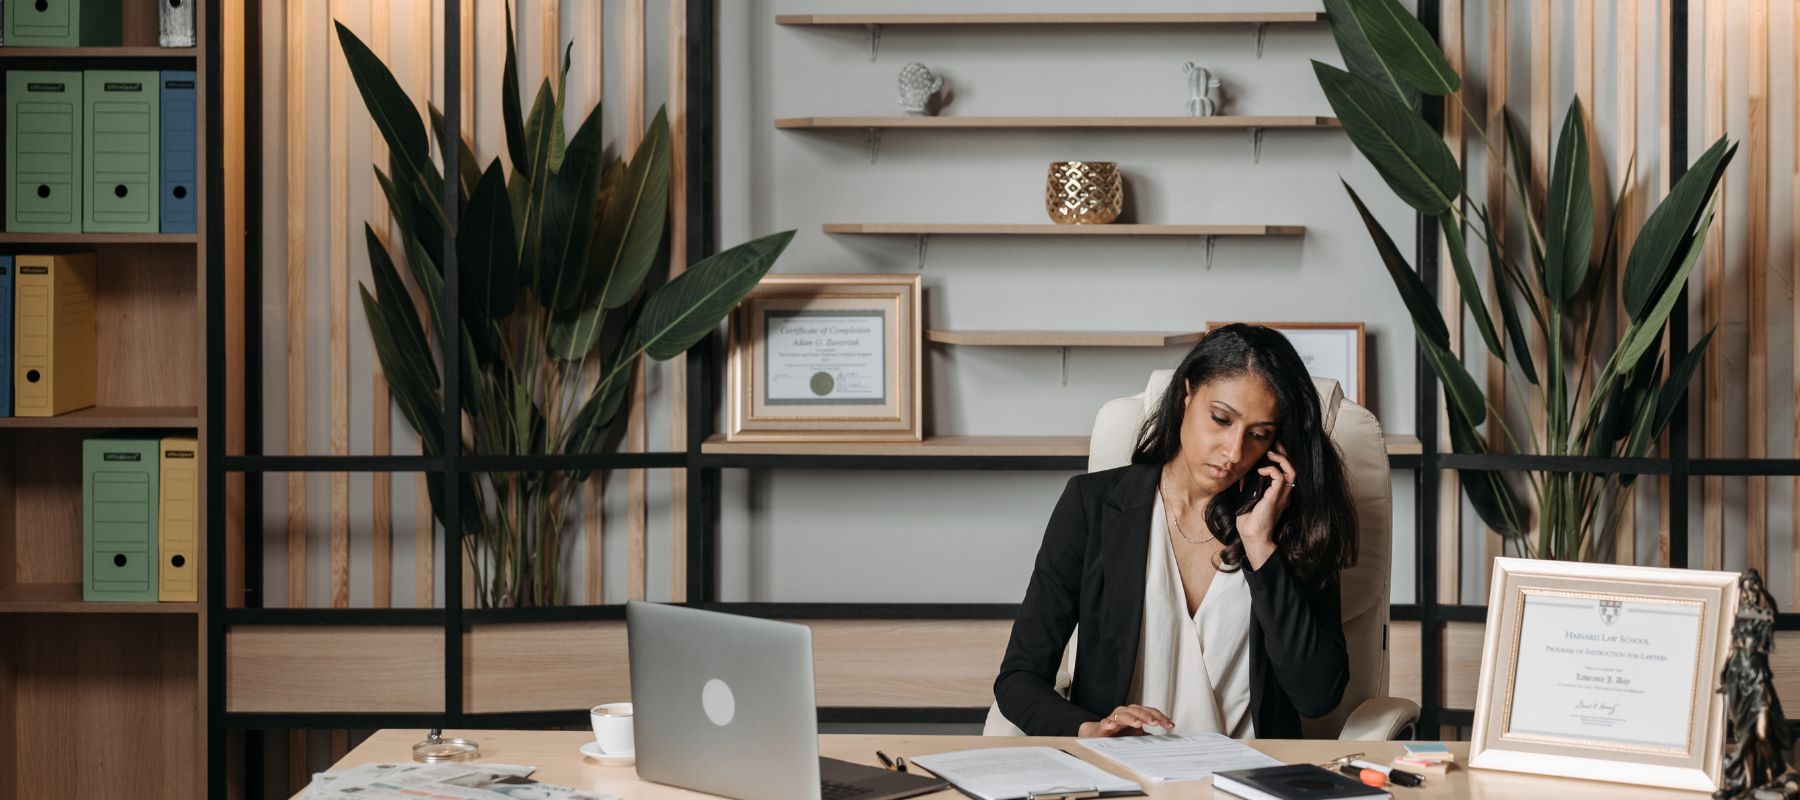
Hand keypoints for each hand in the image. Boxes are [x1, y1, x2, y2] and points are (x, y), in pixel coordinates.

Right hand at [1078, 705, 1173, 737]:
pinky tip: (1112, 725)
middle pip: (1138, 711)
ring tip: (1138, 723)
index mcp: (1135, 713)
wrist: (1099, 733)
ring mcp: (1114, 718)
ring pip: (1124, 716)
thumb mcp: (1137, 734)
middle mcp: (1125, 713)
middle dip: (1148, 717)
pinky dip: (1108, 723)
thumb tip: (1165, 741)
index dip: (1160, 717)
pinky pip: (1105, 723)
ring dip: (1131, 719)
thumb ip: (1149, 735)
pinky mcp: (1103, 726)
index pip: (1150, 712)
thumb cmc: (1119, 732)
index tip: (1170, 725)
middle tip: (1156, 723)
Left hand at [1236, 443, 1295, 568]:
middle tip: (1275, 444)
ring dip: (1281, 459)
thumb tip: (1243, 473)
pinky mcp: (1276, 497)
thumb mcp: (1248, 498)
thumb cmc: (1249, 521)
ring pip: (1291, 471)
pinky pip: (1280, 477)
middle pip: (1292, 468)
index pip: (1286, 471)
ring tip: (1270, 454)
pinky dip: (1271, 470)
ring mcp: (1282, 496)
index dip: (1282, 458)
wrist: (1251, 536)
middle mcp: (1284, 493)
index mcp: (1279, 493)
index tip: (1273, 448)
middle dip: (1284, 454)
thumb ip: (1249, 486)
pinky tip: (1261, 471)